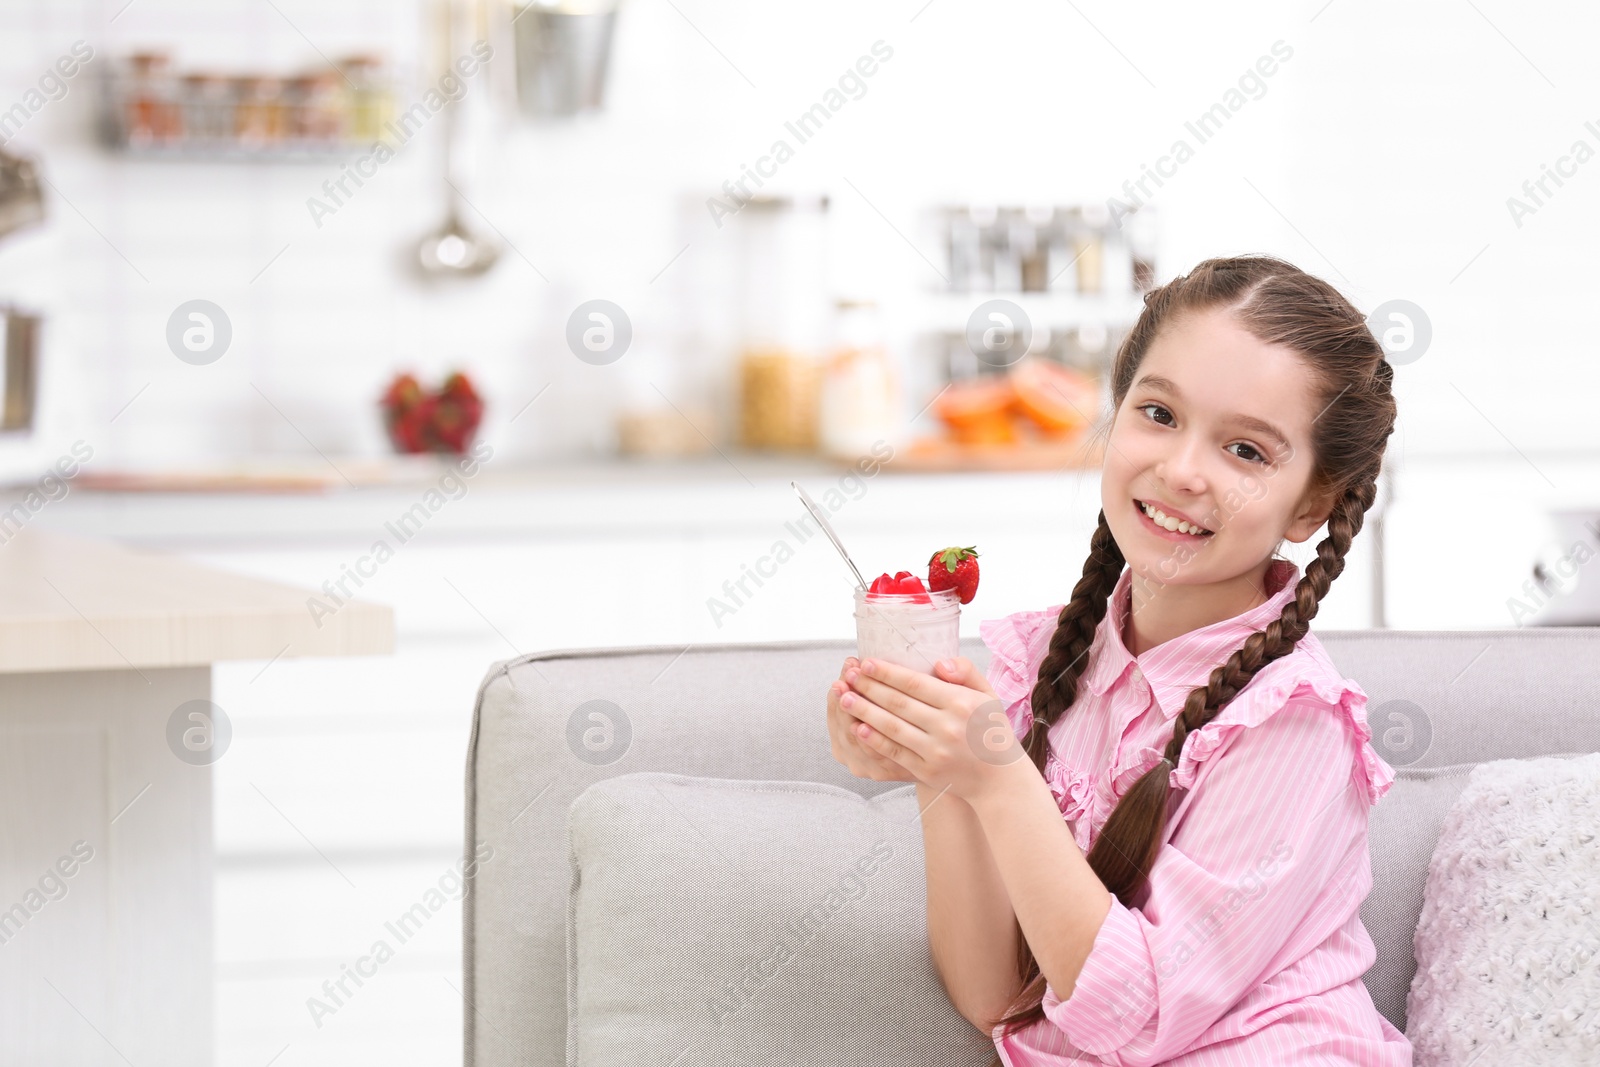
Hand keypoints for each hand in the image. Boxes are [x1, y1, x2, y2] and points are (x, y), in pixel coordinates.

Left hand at [842, 656, 1026, 803]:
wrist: (1000, 779)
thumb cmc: (992, 731)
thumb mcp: (988, 695)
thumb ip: (966, 671)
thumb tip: (939, 663)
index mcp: (960, 703)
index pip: (915, 683)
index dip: (887, 672)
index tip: (866, 663)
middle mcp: (947, 726)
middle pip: (898, 703)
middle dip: (868, 687)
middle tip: (848, 675)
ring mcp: (936, 751)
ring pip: (892, 727)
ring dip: (864, 711)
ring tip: (844, 697)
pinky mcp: (927, 771)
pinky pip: (895, 752)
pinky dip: (874, 740)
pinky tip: (858, 728)